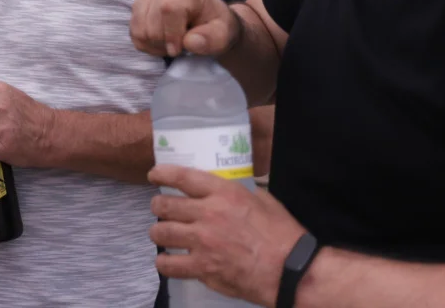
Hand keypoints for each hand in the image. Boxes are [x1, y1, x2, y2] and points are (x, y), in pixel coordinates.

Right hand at [131, 0, 241, 57]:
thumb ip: (211, 39)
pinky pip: (133, 30)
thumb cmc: (216, 26)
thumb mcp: (223, 35)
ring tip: (170, 44)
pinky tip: (160, 42)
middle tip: (179, 47)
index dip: (171, 34)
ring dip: (154, 43)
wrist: (208, 21)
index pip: (169, 8)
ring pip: (139, 26)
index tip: (179, 50)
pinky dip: (146, 42)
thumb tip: (189, 42)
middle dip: (164, 42)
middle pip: (151, 20)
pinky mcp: (139, 4)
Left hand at [148, 164, 304, 306]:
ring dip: (158, 233)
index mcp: (223, 193)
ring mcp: (201, 242)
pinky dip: (164, 263)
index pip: (182, 177)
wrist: (290, 270)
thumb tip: (225, 193)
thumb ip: (238, 194)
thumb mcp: (262, 200)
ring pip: (161, 233)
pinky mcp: (202, 268)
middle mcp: (207, 214)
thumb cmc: (282, 234)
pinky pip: (169, 265)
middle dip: (158, 206)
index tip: (154, 174)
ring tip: (161, 234)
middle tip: (159, 209)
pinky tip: (167, 261)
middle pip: (164, 205)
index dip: (162, 174)